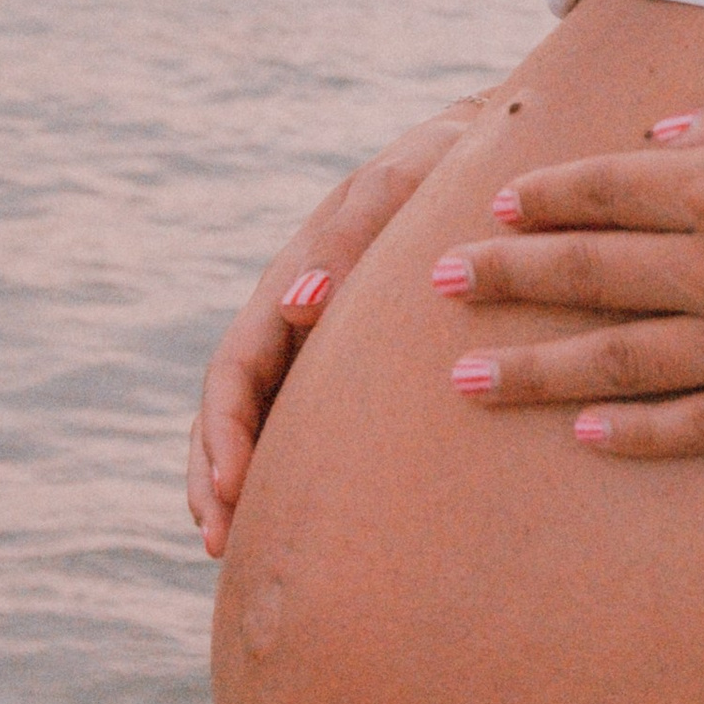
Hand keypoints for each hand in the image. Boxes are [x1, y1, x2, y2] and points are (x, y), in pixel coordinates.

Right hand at [191, 95, 496, 553]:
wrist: (487, 154)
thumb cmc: (445, 163)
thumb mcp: (401, 182)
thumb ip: (352, 236)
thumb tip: (297, 310)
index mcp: (293, 278)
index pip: (234, 369)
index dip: (222, 433)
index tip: (228, 492)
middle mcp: (297, 317)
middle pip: (232, 408)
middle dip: (216, 476)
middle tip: (221, 542)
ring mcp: (325, 340)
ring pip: (266, 422)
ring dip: (245, 483)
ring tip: (241, 548)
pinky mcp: (363, 360)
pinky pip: (318, 422)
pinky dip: (296, 471)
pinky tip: (310, 521)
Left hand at [431, 58, 703, 456]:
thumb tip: (652, 140)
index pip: (603, 190)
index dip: (540, 199)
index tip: (492, 210)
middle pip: (589, 277)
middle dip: (503, 282)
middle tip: (435, 290)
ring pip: (620, 365)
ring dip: (536, 371)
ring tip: (468, 380)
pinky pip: (702, 426)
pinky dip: (638, 434)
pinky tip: (587, 437)